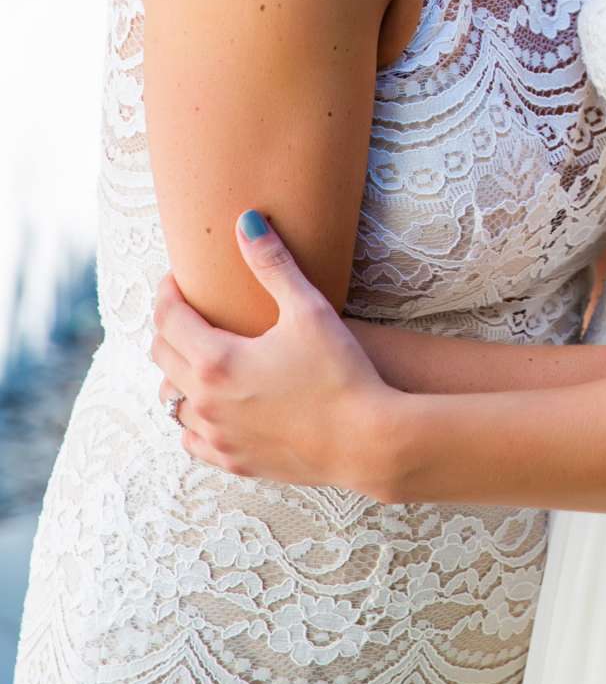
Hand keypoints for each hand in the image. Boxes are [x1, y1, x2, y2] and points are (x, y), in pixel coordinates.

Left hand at [151, 212, 392, 493]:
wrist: (366, 441)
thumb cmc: (341, 372)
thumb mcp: (309, 310)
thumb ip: (273, 264)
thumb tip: (247, 222)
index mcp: (216, 361)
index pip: (168, 318)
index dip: (169, 291)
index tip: (179, 278)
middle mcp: (205, 401)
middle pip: (162, 356)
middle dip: (170, 327)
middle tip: (189, 309)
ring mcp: (217, 437)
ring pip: (172, 402)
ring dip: (179, 374)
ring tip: (201, 356)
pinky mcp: (234, 461)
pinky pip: (192, 440)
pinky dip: (194, 417)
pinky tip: (213, 405)